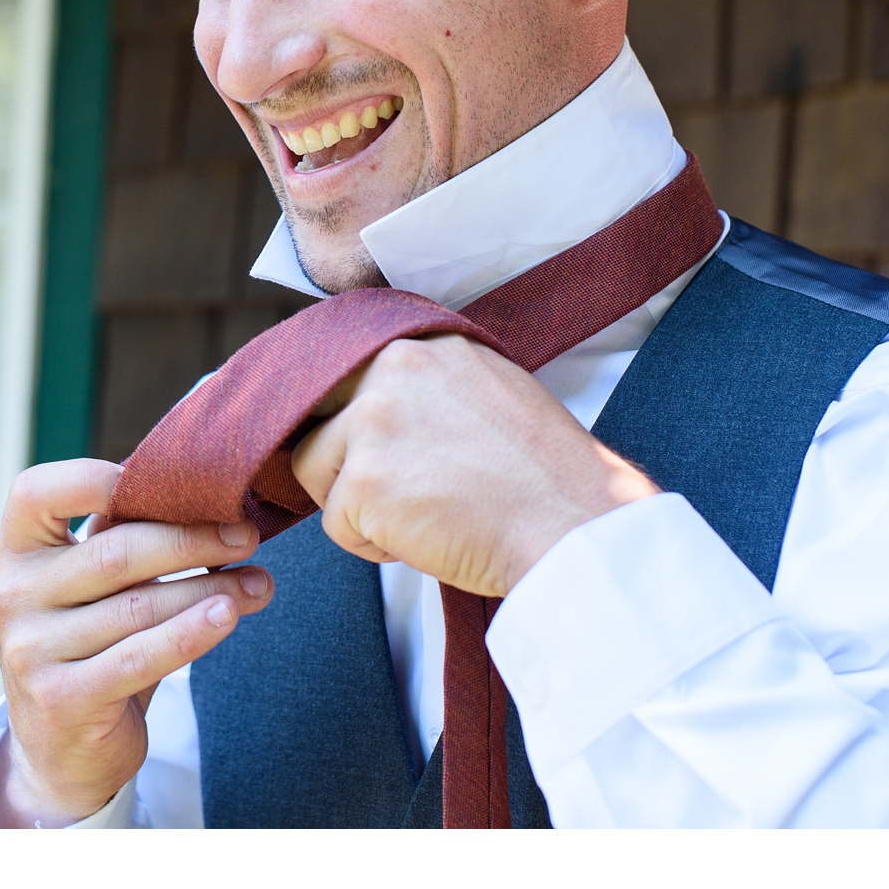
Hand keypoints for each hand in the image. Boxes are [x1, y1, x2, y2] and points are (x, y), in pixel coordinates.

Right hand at [0, 458, 274, 826]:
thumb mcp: (91, 586)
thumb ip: (122, 535)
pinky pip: (140, 657)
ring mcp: (31, 651)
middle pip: (114, 553)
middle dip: (192, 540)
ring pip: (139, 608)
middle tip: (247, 536)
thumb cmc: (90, 643)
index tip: (173, 485)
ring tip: (257, 583)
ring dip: (210, 590)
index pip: (37, 492)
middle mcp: (10, 597)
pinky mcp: (62, 699)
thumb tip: (204, 491)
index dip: (99, 478)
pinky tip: (228, 616)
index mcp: (15, 553)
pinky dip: (191, 633)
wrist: (61, 749)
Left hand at [291, 334, 656, 595]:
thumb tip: (377, 403)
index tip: (369, 444)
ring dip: (357, 504)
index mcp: (423, 343)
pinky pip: (336, 525)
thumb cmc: (544, 477)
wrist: (571, 526)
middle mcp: (391, 368)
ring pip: (317, 470)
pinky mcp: (363, 480)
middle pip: (318, 414)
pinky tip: (429, 537)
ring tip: (423, 514)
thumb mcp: (490, 389)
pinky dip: (374, 546)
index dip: (348, 416)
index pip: (343, 370)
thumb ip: (428, 384)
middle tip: (400, 490)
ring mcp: (372, 422)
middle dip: (345, 458)